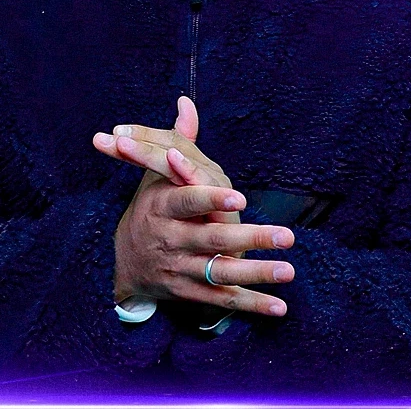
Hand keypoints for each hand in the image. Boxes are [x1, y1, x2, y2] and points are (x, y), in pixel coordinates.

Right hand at [94, 97, 296, 315]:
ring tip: (288, 270)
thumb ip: (178, 142)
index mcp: (161, 207)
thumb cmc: (150, 209)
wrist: (122, 262)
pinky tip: (279, 307)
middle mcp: (170, 240)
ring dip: (256, 273)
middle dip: (250, 238)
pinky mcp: (189, 293)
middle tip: (287, 236)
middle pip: (212, 239)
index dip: (211, 198)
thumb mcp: (155, 176)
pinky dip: (251, 306)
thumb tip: (186, 103)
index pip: (187, 201)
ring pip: (220, 273)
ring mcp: (179, 269)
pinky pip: (222, 301)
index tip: (239, 196)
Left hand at [96, 96, 231, 219]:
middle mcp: (202, 172)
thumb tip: (161, 121)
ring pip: (180, 162)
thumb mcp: (168, 199)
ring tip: (126, 143)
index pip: (162, 143)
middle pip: (170, 147)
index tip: (101, 140)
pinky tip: (174, 159)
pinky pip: (203, 184)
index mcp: (189, 168)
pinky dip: (189, 170)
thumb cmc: (194, 230)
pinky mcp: (225, 204)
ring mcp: (213, 186)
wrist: (214, 270)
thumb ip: (158, 162)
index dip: (136, 137)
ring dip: (152, 151)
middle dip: (139, 142)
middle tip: (113, 138)